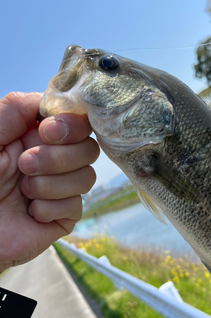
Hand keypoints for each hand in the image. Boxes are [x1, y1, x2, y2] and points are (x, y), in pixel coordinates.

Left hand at [0, 92, 98, 272]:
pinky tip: (29, 212)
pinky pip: (76, 206)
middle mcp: (52, 161)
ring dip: (52, 184)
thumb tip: (50, 100)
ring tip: (23, 191)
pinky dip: (49, 208)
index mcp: (34, 137)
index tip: (47, 132)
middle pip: (89, 148)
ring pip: (87, 177)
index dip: (71, 125)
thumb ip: (15, 110)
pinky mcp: (61, 217)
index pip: (77, 122)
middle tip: (25, 165)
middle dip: (60, 158)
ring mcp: (59, 190)